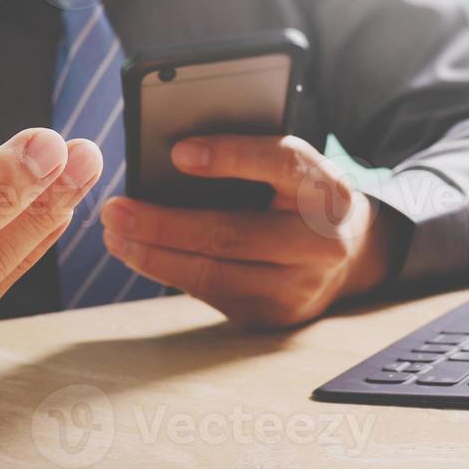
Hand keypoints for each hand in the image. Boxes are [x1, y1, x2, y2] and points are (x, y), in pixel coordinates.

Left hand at [100, 135, 397, 328]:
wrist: (352, 254)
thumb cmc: (302, 197)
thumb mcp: (292, 169)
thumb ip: (250, 159)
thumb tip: (173, 156)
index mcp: (325, 190)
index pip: (281, 165)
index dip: (230, 157)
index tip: (178, 153)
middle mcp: (320, 243)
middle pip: (232, 232)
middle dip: (163, 223)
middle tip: (116, 209)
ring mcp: (299, 286)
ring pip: (214, 273)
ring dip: (154, 256)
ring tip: (116, 236)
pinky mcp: (275, 315)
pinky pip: (213, 294)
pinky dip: (170, 273)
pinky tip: (141, 255)